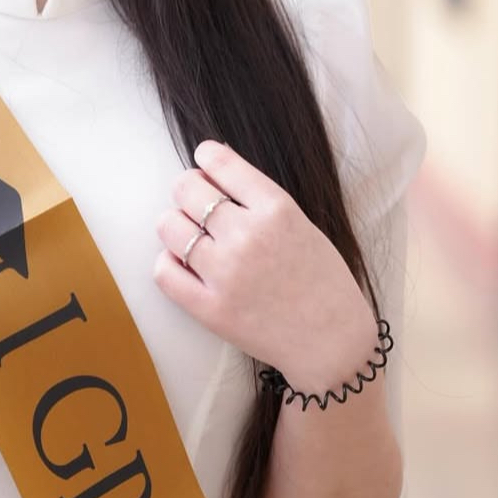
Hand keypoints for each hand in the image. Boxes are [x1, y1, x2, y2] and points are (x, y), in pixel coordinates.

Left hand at [153, 139, 376, 384]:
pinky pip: (164, 272)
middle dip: (187, 190)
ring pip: (169, 227)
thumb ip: (260, 200)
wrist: (332, 341)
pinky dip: (168, 263)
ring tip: (189, 235)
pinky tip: (184, 265)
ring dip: (174, 225)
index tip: (203, 159)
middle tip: (194, 201)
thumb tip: (216, 166)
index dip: (206, 156)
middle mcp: (247, 236)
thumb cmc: (322, 281)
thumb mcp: (302, 225)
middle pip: (186, 189)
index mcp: (277, 209)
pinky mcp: (210, 308)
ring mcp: (226, 273)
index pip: (221, 163)